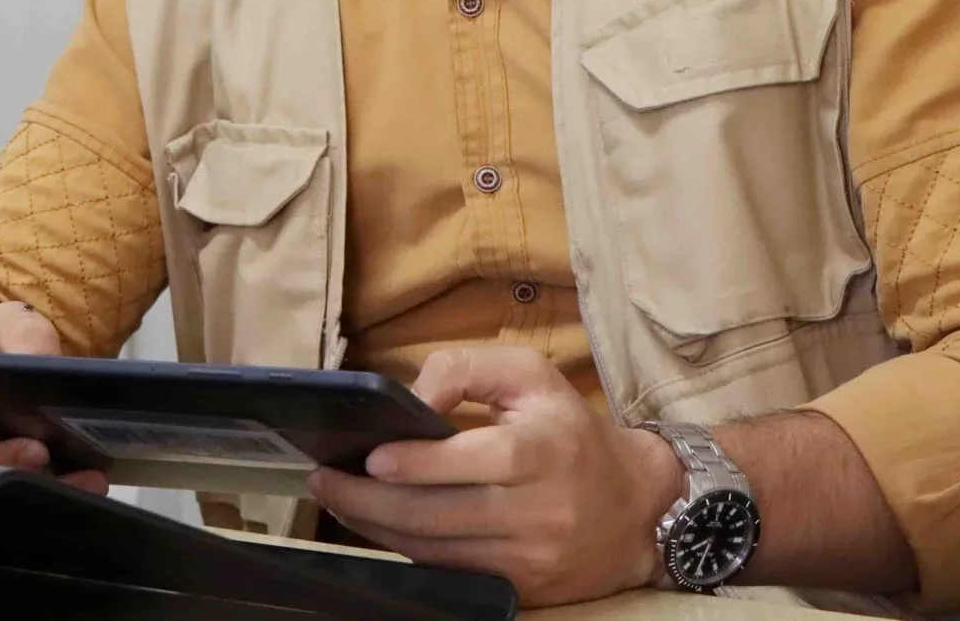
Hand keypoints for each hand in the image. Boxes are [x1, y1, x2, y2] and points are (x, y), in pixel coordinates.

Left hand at [307, 346, 683, 605]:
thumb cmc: (569, 429)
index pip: (465, 463)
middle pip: (436, 516)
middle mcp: (536, 512)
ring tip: (339, 500)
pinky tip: (380, 528)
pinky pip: (451, 573)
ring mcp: (528, 560)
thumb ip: (462, 369)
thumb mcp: (528, 374)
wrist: (635, 506)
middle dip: (369, 501)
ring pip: (436, 551)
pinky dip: (409, 552)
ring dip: (377, 529)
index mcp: (539, 451)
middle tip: (324, 479)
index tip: (368, 456)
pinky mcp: (522, 590)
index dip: (411, 463)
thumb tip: (410, 401)